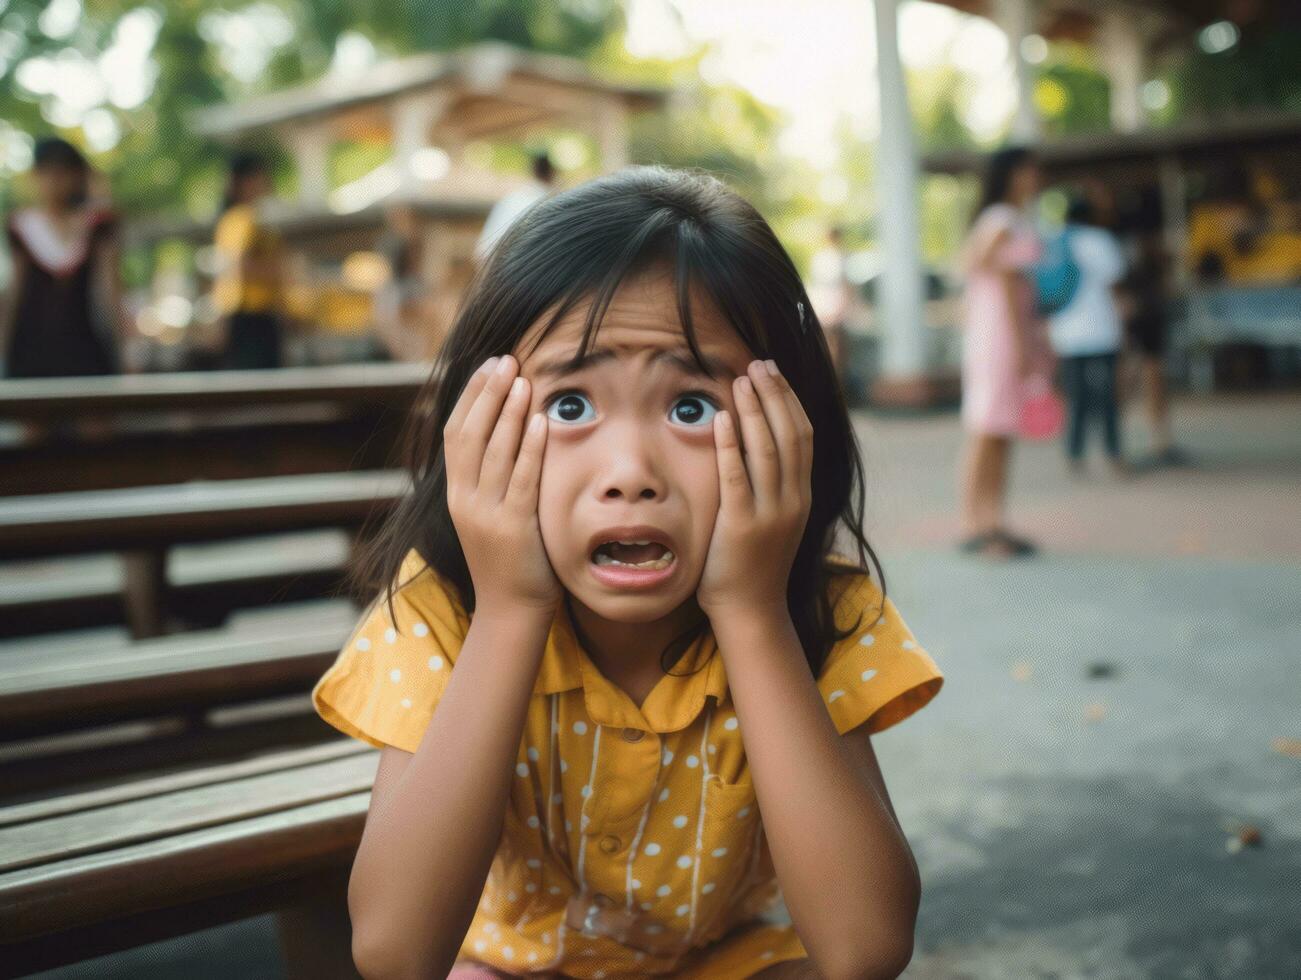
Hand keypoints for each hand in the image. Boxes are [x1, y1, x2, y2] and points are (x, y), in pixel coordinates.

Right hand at [443, 355, 559, 613]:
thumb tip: (504, 435)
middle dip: (488, 393)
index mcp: (456, 494)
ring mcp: (487, 514)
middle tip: (506, 360)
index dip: (472, 396)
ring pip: (494, 452)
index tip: (489, 366)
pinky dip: (531, 447)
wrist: (510, 611)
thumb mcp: (488, 515)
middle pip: (471, 434)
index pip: (455, 433)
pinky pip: (522, 479)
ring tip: (522, 379)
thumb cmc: (508, 561)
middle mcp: (465, 500)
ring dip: (509, 412)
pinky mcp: (514, 528)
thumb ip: (490, 480)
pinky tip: (540, 420)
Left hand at [697, 360, 812, 620]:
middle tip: (758, 364)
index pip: (802, 435)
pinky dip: (731, 444)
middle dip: (774, 394)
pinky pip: (738, 476)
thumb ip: (773, 486)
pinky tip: (722, 417)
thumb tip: (760, 446)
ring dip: (754, 409)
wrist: (750, 610)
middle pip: (790, 433)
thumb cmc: (753, 564)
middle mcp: (794, 499)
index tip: (773, 373)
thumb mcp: (775, 519)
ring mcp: (771, 512)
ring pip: (768, 448)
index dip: (788, 400)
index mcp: (802, 495)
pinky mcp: (743, 524)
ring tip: (741, 379)